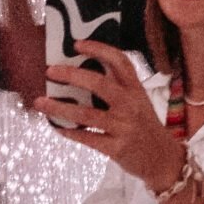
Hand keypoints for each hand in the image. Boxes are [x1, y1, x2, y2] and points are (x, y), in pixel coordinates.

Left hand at [35, 40, 184, 191]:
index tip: (77, 44)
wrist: (163, 159)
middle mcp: (131, 105)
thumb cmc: (144, 127)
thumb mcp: (138, 103)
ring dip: (59, 107)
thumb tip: (80, 75)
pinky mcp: (117, 148)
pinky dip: (69, 132)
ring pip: (86, 114)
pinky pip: (87, 137)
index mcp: (136, 90)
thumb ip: (118, 89)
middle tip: (50, 71)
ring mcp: (124, 127)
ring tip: (40, 102)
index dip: (99, 49)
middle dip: (71, 75)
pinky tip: (57, 127)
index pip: (120, 62)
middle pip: (99, 83)